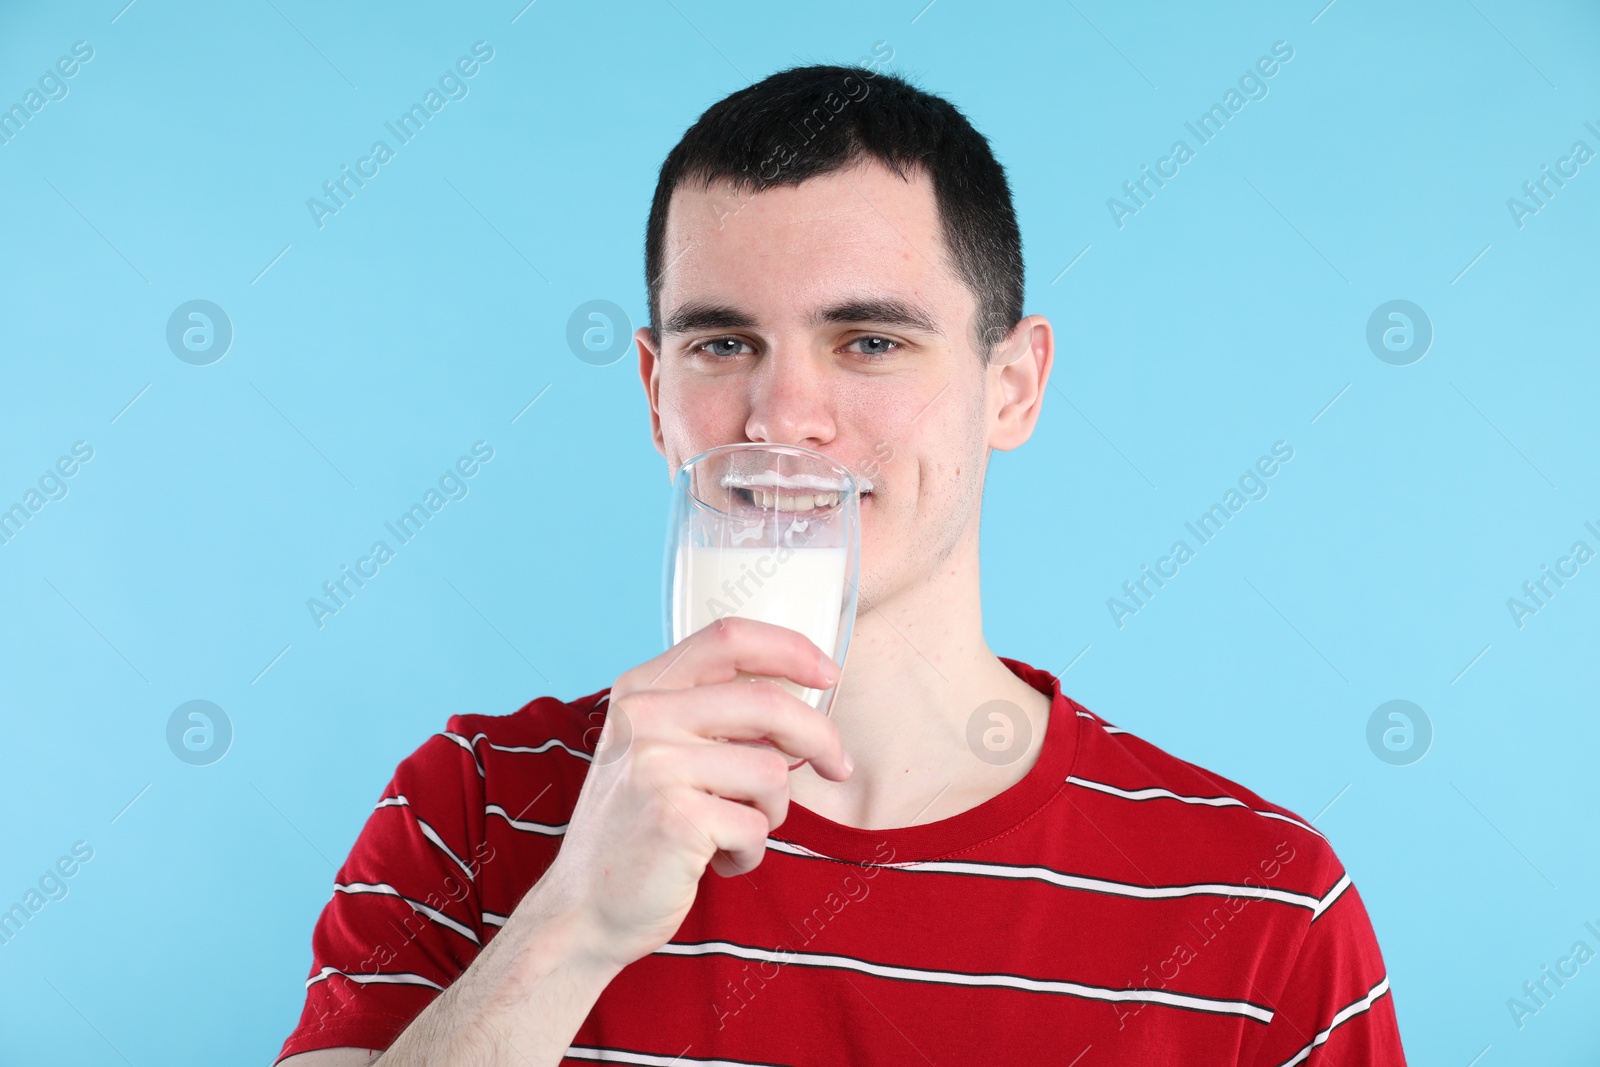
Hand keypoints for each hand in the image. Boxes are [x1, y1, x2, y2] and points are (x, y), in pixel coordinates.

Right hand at [534, 617, 852, 974]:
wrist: (581, 910)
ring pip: (773, 772)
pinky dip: (749, 853)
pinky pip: (757, 827)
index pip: (729, 638)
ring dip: (771, 813)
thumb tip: (801, 695)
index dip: (791, 649)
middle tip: (838, 767)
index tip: (827, 673)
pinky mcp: (676, 818)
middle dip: (820, 738)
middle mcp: (644, 716)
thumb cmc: (635, 830)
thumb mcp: (652, 749)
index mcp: (642, 688)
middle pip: (768, 702)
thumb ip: (706, 715)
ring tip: (731, 832)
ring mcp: (656, 766)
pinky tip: (715, 861)